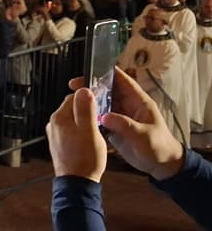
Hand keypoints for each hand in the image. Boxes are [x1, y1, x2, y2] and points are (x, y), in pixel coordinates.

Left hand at [47, 87, 107, 181]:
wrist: (77, 183)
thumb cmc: (84, 158)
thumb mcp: (89, 130)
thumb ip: (85, 110)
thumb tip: (83, 90)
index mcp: (59, 118)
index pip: (73, 97)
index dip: (88, 99)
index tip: (100, 103)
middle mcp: (53, 125)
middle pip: (73, 109)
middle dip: (87, 112)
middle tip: (101, 120)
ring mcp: (56, 135)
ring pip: (73, 121)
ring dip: (85, 123)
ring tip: (96, 132)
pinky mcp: (60, 145)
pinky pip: (72, 132)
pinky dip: (82, 133)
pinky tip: (90, 141)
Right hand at [69, 71, 185, 180]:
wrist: (161, 165)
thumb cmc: (159, 147)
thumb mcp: (144, 135)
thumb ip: (125, 125)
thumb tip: (104, 117)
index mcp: (138, 101)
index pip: (122, 80)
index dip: (107, 73)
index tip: (90, 69)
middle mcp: (127, 106)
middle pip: (107, 90)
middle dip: (91, 86)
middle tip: (74, 86)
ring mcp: (120, 116)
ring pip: (101, 103)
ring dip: (89, 101)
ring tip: (73, 100)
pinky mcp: (114, 127)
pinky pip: (99, 118)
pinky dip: (90, 116)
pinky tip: (79, 116)